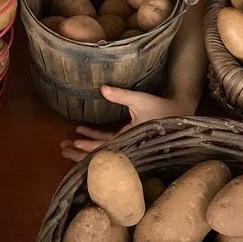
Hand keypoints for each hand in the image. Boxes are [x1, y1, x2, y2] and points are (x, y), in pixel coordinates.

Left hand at [59, 85, 192, 160]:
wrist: (179, 116)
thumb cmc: (161, 108)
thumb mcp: (140, 100)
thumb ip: (121, 95)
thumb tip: (102, 88)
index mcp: (130, 139)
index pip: (105, 146)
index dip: (89, 145)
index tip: (74, 141)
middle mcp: (127, 145)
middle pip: (99, 153)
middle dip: (80, 152)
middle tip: (62, 149)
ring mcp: (127, 144)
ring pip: (102, 149)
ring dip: (85, 146)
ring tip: (67, 144)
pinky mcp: (128, 139)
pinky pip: (108, 143)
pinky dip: (95, 138)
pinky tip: (83, 131)